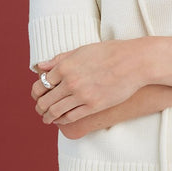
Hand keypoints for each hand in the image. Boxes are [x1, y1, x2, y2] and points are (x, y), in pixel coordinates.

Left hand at [31, 39, 149, 126]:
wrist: (134, 62)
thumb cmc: (110, 53)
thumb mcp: (82, 50)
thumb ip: (59, 59)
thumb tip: (40, 67)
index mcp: (66, 66)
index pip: (41, 83)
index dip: (37, 91)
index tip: (38, 95)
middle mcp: (70, 81)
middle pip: (45, 100)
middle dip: (39, 107)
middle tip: (40, 110)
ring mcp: (81, 95)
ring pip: (55, 111)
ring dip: (47, 116)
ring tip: (46, 118)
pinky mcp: (93, 106)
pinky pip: (70, 117)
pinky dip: (61, 120)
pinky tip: (60, 120)